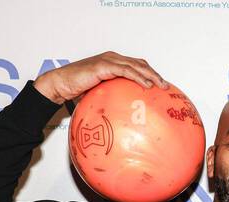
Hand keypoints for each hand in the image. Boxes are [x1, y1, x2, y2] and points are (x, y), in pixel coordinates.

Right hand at [34, 51, 168, 104]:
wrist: (61, 84)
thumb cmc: (77, 90)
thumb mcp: (99, 94)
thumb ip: (112, 98)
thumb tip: (123, 116)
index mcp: (112, 63)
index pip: (136, 65)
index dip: (150, 73)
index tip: (160, 85)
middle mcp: (112, 58)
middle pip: (139, 63)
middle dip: (155, 74)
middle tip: (167, 86)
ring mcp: (108, 61)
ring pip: (136, 65)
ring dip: (151, 75)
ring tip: (162, 86)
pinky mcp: (103, 66)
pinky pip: (126, 71)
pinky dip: (138, 77)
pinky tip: (147, 86)